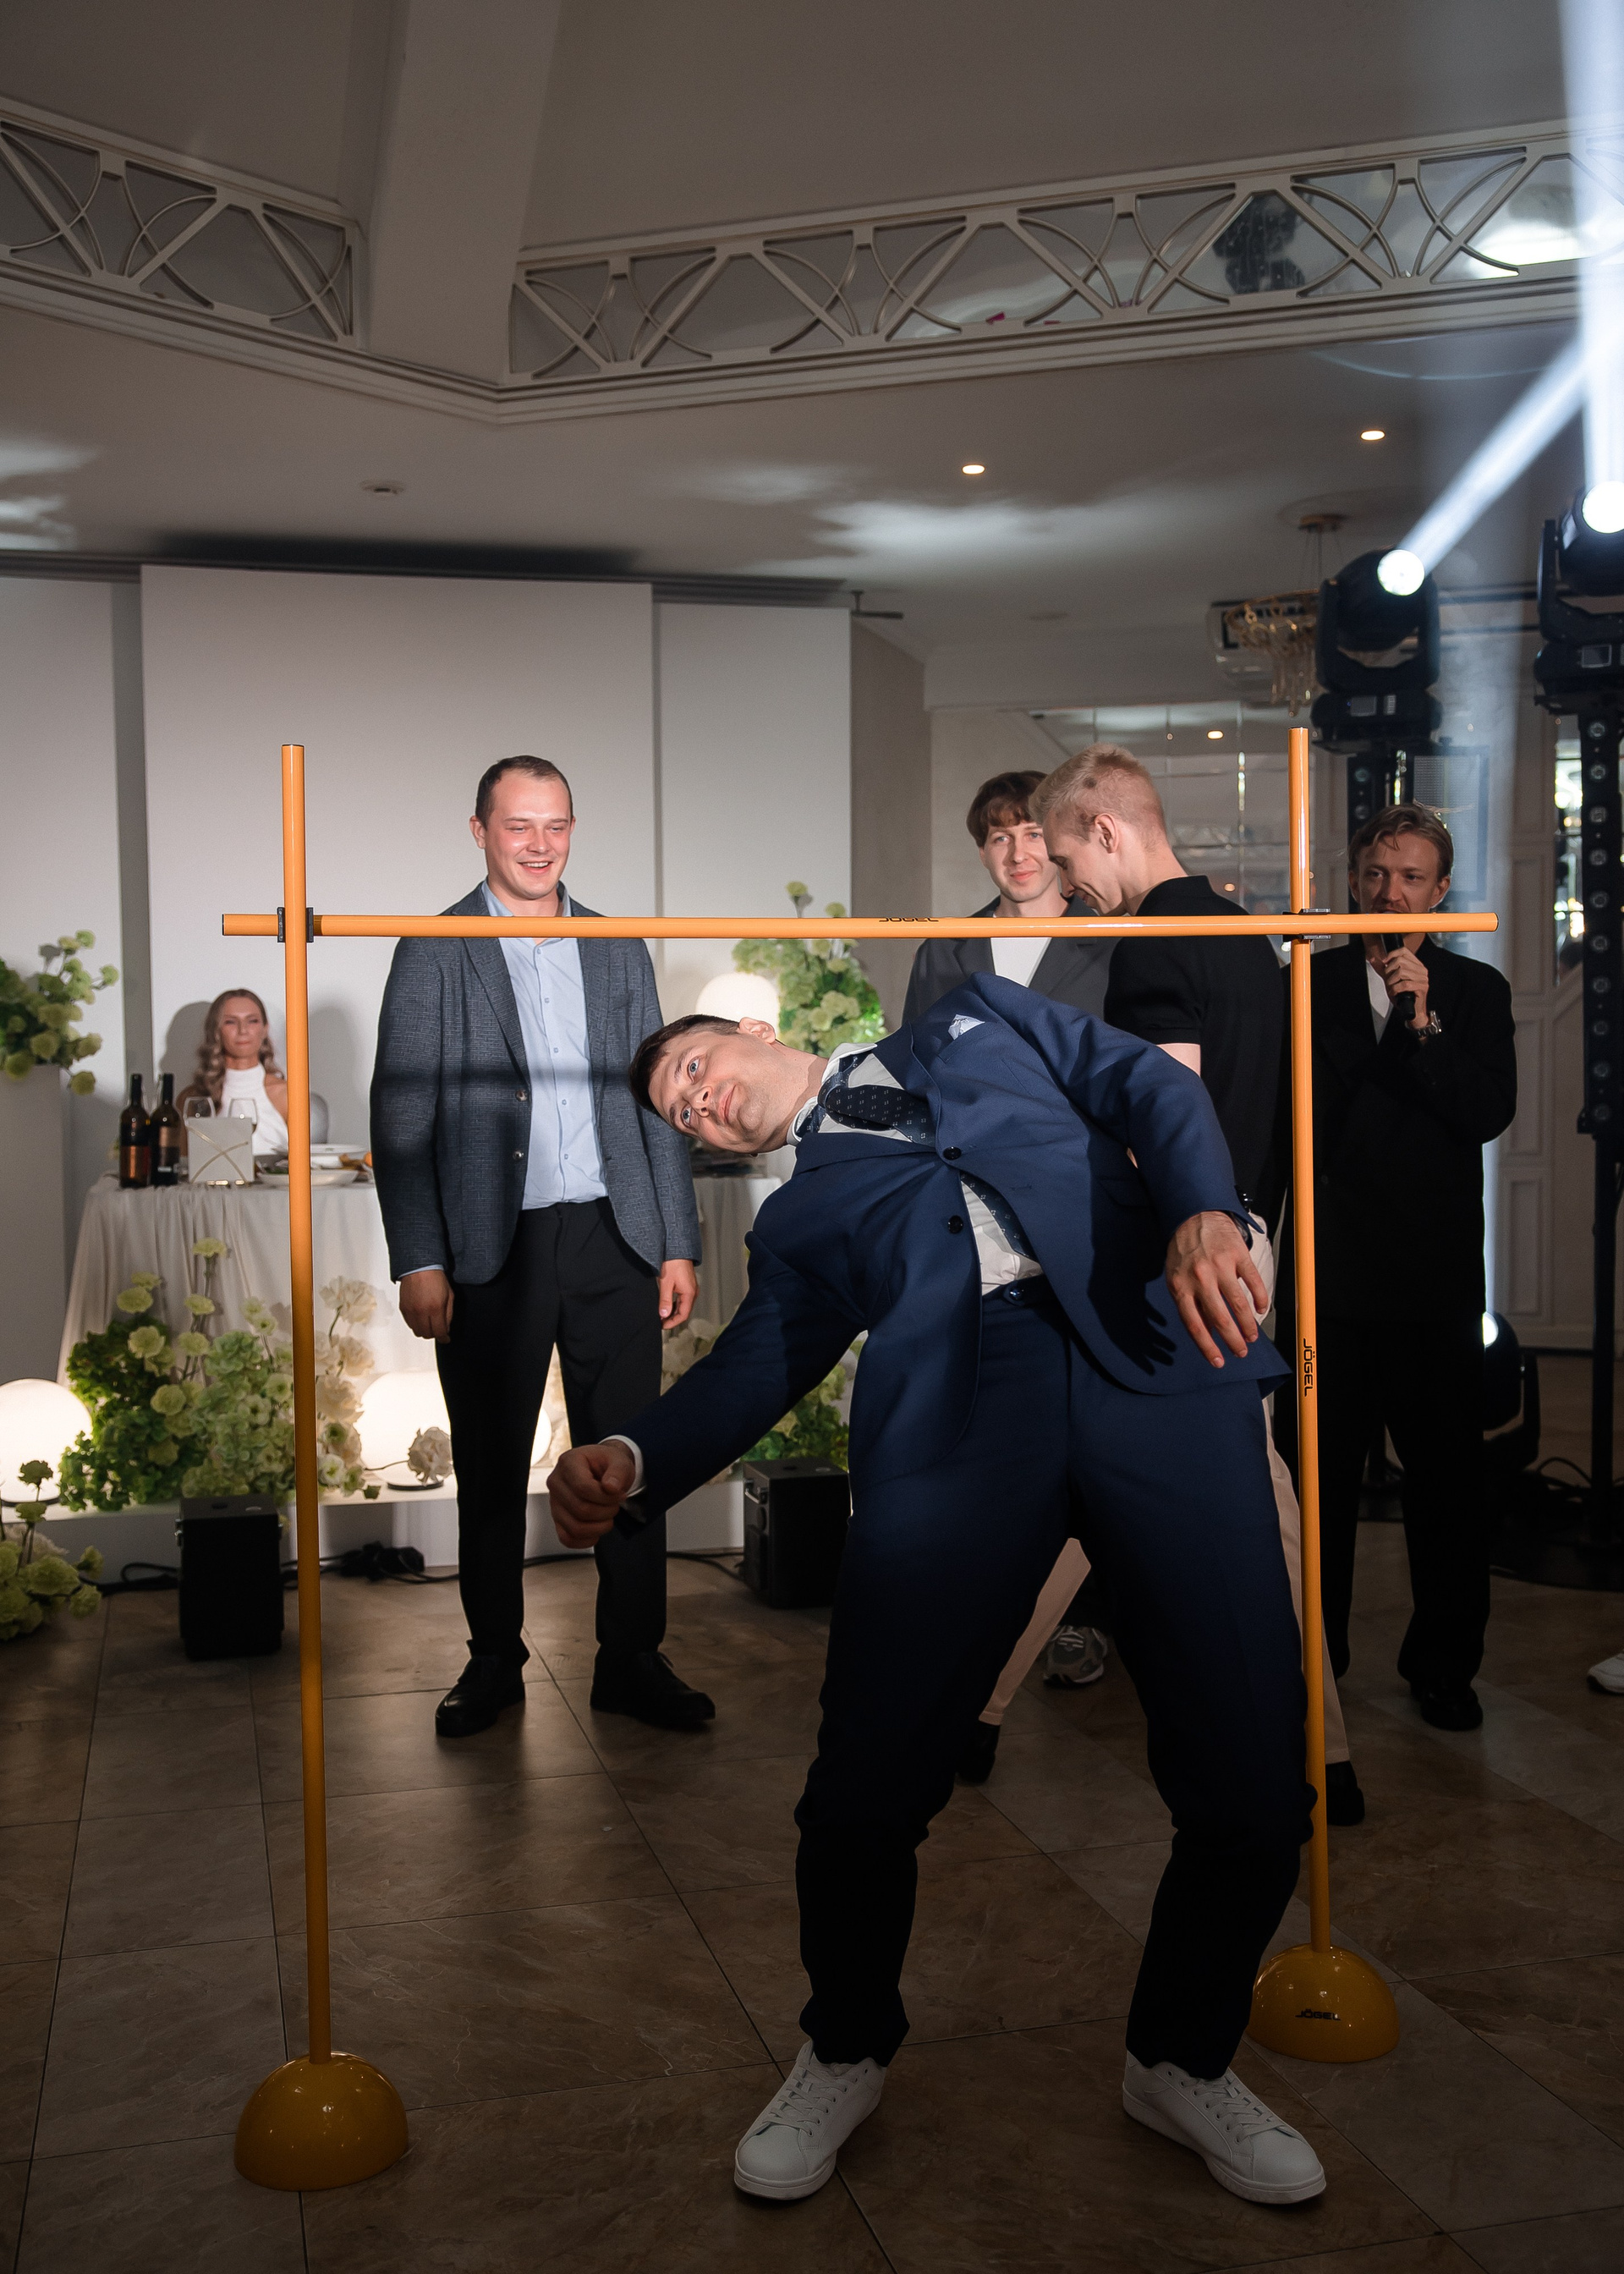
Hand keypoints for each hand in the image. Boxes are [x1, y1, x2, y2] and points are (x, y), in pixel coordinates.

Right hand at [397, 1268, 453, 1340]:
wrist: (419, 1267)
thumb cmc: (435, 1278)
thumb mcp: (449, 1296)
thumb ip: (448, 1315)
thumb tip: (446, 1329)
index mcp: (435, 1308)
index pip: (439, 1332)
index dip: (444, 1338)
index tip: (446, 1339)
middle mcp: (421, 1312)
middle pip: (427, 1334)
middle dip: (435, 1334)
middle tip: (438, 1329)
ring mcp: (411, 1311)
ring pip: (417, 1331)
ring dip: (424, 1330)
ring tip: (429, 1323)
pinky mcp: (403, 1308)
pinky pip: (409, 1324)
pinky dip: (416, 1324)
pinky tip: (421, 1317)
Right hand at [549, 1441, 636, 1547]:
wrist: (603, 1470)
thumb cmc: (609, 1465)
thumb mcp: (620, 1461)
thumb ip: (618, 1471)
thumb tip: (611, 1487)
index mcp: (568, 1463)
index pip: (583, 1488)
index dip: (606, 1497)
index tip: (619, 1494)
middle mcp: (556, 1483)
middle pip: (581, 1509)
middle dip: (606, 1511)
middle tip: (615, 1504)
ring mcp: (554, 1503)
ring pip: (575, 1528)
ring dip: (600, 1527)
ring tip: (608, 1515)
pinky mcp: (557, 1520)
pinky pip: (567, 1539)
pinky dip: (586, 1540)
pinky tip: (598, 1529)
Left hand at [659, 1258, 697, 1329]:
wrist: (677, 1248)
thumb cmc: (673, 1262)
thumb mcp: (666, 1283)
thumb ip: (665, 1300)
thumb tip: (664, 1314)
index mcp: (689, 1293)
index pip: (683, 1314)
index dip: (673, 1322)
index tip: (663, 1325)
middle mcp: (692, 1292)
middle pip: (684, 1311)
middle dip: (672, 1318)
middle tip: (660, 1322)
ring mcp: (690, 1288)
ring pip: (683, 1305)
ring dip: (673, 1312)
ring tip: (662, 1315)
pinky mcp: (687, 1284)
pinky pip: (682, 1299)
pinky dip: (675, 1304)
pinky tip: (666, 1305)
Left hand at [1165, 1212, 1266, 1368]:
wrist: (1194, 1215)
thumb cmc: (1183, 1252)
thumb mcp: (1176, 1278)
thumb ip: (1189, 1303)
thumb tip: (1206, 1332)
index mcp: (1181, 1287)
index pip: (1194, 1325)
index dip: (1207, 1347)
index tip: (1218, 1362)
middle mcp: (1200, 1279)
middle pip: (1220, 1318)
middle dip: (1233, 1340)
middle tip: (1241, 1352)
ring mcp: (1220, 1266)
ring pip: (1238, 1304)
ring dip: (1248, 1325)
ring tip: (1253, 1337)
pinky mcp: (1238, 1255)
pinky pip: (1253, 1282)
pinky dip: (1260, 1298)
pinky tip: (1261, 1309)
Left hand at [1376, 947, 1428, 1026]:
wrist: (1411, 1010)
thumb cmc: (1402, 995)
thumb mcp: (1390, 979)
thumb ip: (1382, 969)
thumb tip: (1373, 959)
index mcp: (1416, 965)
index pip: (1404, 951)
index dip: (1392, 955)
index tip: (1384, 963)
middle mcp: (1421, 970)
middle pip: (1400, 961)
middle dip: (1389, 971)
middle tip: (1388, 981)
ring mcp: (1423, 978)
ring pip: (1401, 972)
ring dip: (1392, 982)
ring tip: (1391, 988)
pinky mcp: (1422, 987)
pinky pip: (1404, 984)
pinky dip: (1395, 989)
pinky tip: (1394, 993)